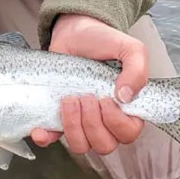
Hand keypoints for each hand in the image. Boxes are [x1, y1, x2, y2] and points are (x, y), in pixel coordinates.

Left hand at [31, 14, 146, 155]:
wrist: (75, 33)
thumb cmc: (103, 41)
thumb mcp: (130, 48)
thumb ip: (138, 69)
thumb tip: (126, 97)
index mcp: (127, 107)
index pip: (128, 133)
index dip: (116, 123)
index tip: (105, 99)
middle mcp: (106, 120)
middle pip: (104, 145)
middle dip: (93, 124)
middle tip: (85, 97)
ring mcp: (82, 121)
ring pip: (81, 146)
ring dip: (73, 126)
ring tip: (69, 99)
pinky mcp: (59, 119)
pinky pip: (53, 139)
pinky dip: (47, 137)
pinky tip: (42, 128)